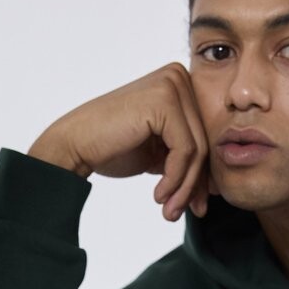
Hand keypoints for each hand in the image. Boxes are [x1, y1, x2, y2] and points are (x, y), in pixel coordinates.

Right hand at [27, 63, 213, 220]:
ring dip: (185, 187)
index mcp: (179, 84)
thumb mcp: (157, 153)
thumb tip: (215, 186)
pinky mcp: (164, 101)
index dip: (201, 174)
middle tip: (187, 212)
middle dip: (195, 183)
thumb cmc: (110, 148)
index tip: (195, 204)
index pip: (203, 134)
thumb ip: (183, 158)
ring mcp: (171, 85)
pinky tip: (159, 195)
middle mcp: (178, 76)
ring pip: (197, 149)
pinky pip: (184, 150)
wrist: (73, 145)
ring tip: (169, 211)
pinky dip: (175, 179)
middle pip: (204, 140)